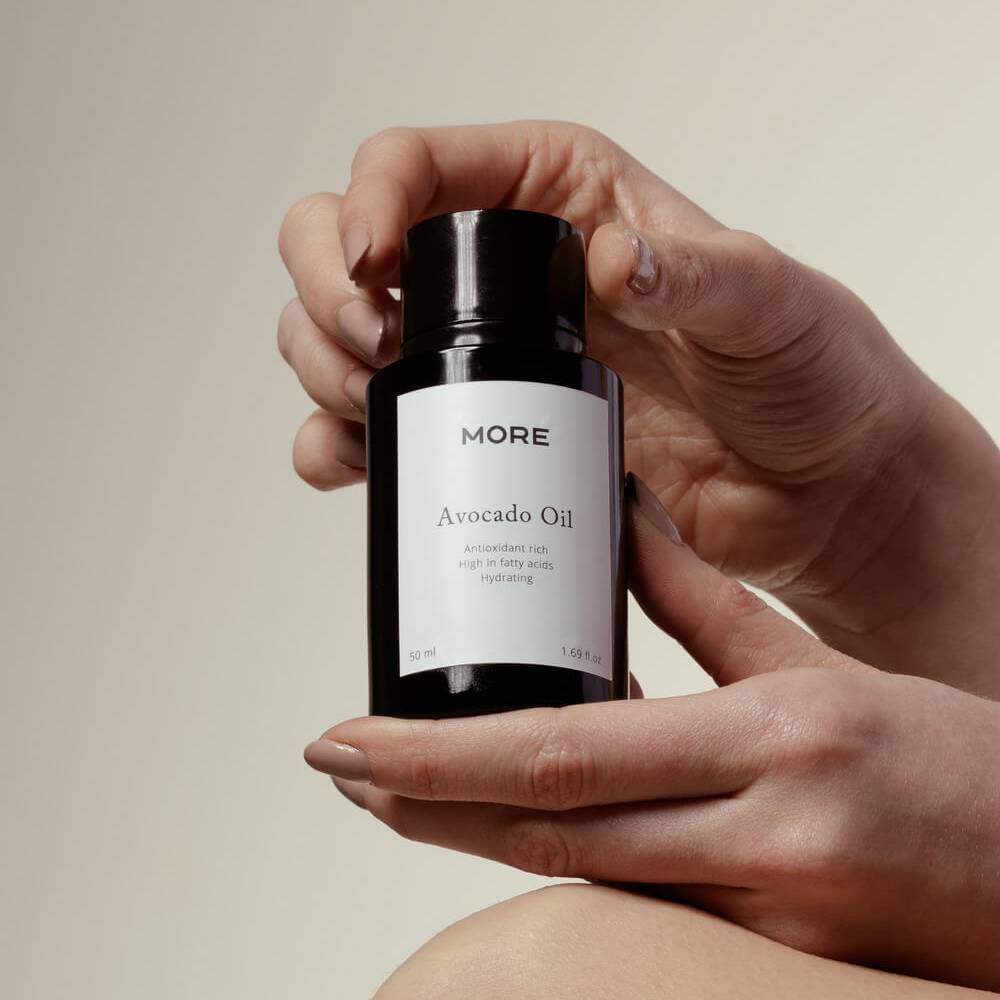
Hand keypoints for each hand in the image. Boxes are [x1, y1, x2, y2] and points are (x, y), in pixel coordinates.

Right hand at [277, 120, 999, 692]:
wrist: (816, 489)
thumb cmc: (806, 374)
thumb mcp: (769, 302)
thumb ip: (697, 271)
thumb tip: (608, 262)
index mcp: (558, 195)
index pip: (418, 166)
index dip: (368, 201)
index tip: (371, 266)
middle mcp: (503, 270)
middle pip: (346, 246)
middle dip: (327, 293)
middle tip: (376, 351)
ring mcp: (485, 357)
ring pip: (340, 336)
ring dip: (325, 368)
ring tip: (375, 406)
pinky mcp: (486, 434)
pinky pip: (375, 429)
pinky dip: (340, 444)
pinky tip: (356, 463)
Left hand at [304, 481, 999, 990]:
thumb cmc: (957, 759)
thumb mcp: (816, 661)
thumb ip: (701, 600)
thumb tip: (615, 525)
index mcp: (775, 739)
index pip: (564, 755)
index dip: (440, 754)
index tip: (350, 739)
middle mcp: (761, 832)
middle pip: (547, 827)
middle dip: (422, 801)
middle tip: (336, 764)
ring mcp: (765, 904)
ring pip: (578, 870)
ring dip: (473, 829)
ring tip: (395, 788)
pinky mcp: (772, 943)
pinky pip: (635, 895)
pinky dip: (561, 854)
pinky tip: (514, 817)